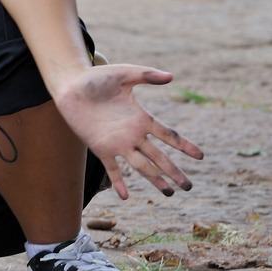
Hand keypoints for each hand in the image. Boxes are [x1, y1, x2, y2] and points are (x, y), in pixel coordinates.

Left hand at [53, 64, 202, 200]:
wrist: (71, 86)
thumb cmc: (98, 78)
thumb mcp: (125, 73)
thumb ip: (147, 75)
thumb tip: (171, 76)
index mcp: (141, 118)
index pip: (168, 135)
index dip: (184, 145)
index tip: (201, 156)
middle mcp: (133, 134)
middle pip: (158, 157)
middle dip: (174, 171)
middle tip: (188, 187)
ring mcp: (117, 143)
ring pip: (140, 166)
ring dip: (154, 179)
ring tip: (168, 193)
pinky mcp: (100, 148)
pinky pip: (111, 168)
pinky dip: (118, 182)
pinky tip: (125, 196)